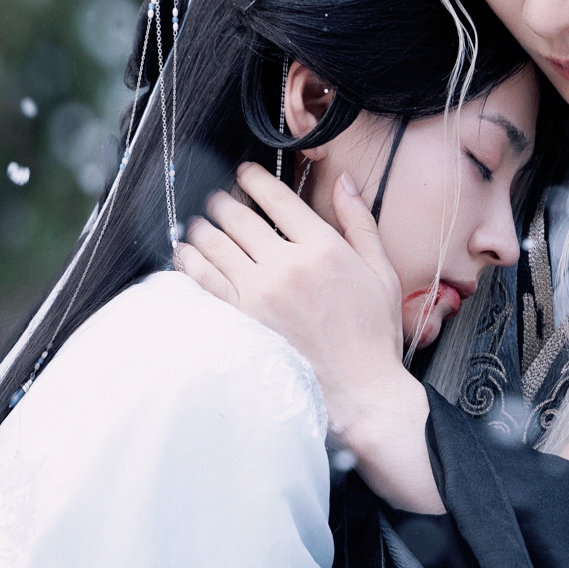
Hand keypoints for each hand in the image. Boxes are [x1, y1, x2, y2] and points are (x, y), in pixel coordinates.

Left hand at [178, 163, 443, 513]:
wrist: (361, 394)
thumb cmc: (374, 338)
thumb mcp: (382, 272)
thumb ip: (361, 222)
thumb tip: (345, 182)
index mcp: (324, 248)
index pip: (277, 198)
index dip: (254, 179)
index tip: (244, 173)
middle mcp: (287, 265)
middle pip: (239, 217)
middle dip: (222, 201)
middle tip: (216, 199)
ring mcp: (260, 294)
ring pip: (215, 244)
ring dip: (201, 227)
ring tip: (198, 224)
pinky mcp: (241, 321)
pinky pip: (205, 280)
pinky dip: (191, 261)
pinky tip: (186, 253)